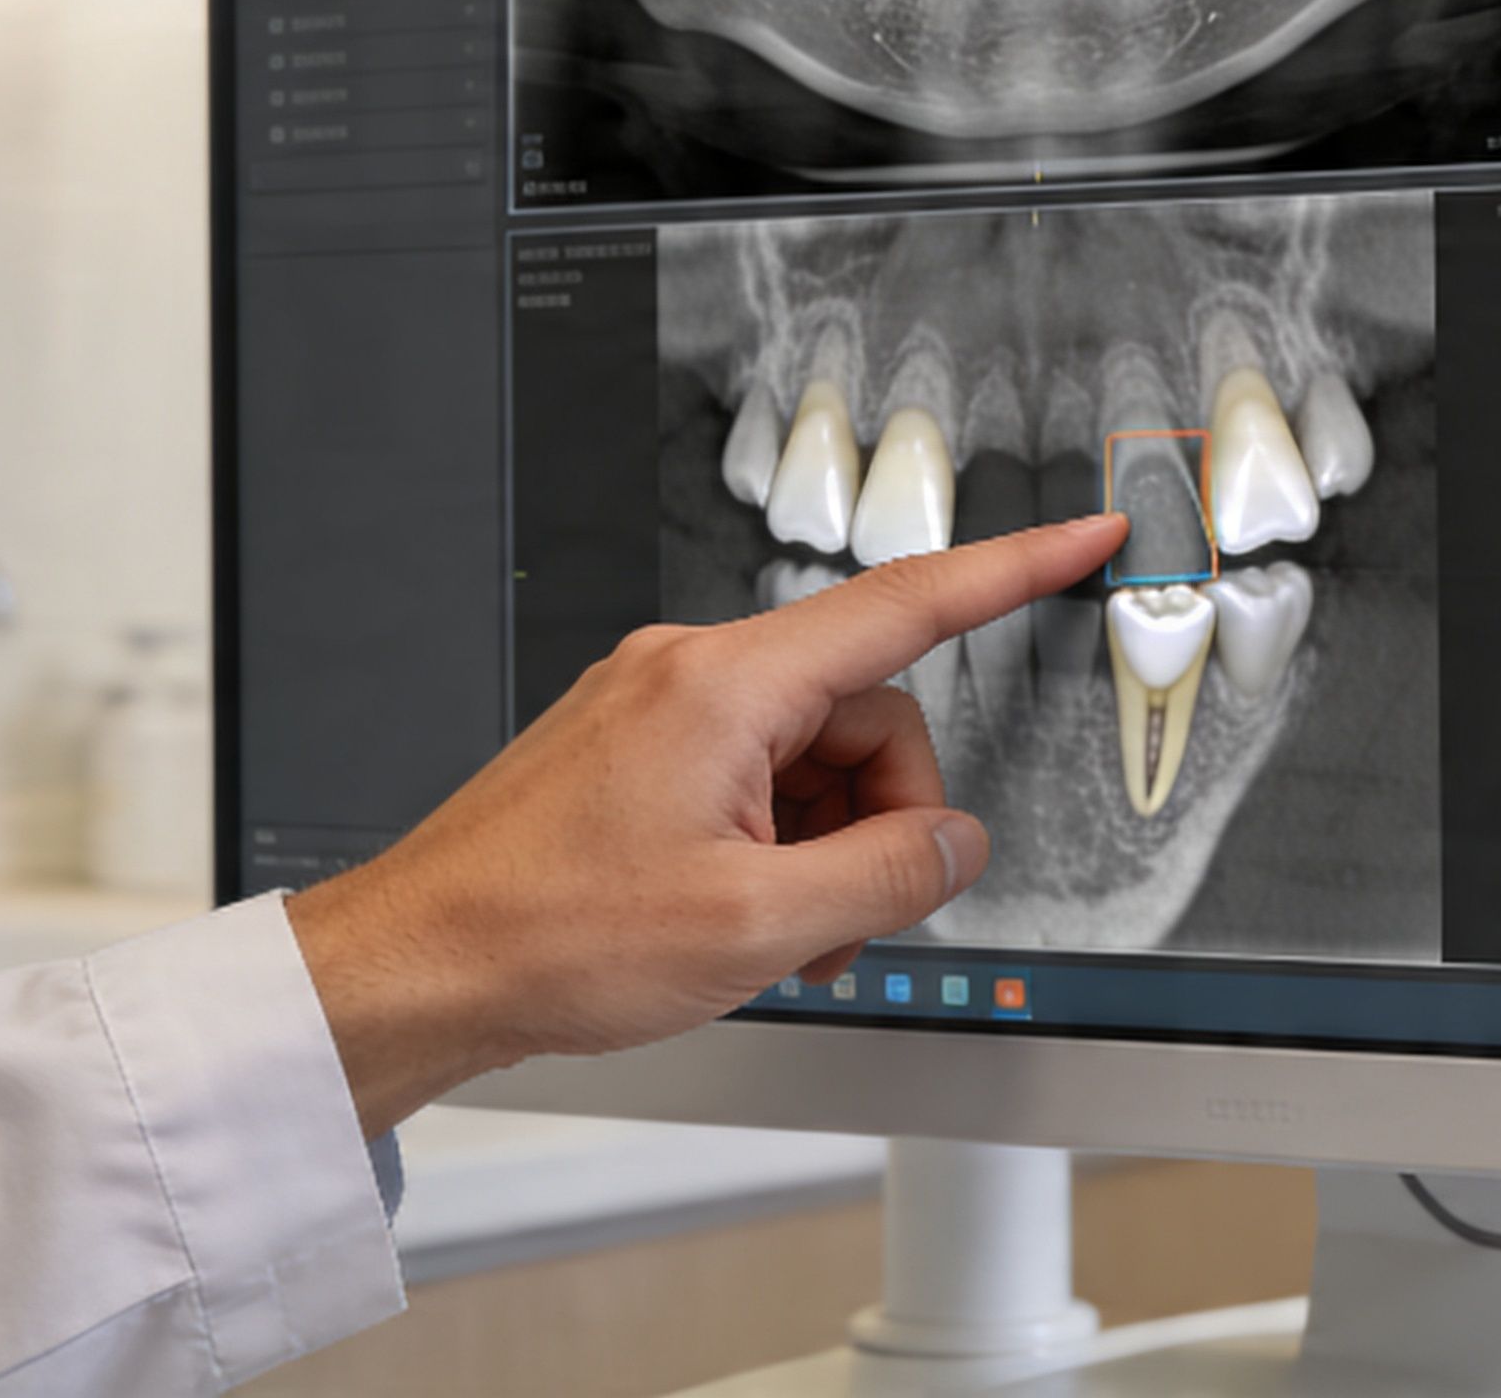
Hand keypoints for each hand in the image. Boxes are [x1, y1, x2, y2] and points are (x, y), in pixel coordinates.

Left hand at [288, 514, 1124, 1135]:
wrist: (416, 967)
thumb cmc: (542, 938)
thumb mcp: (754, 930)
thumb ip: (886, 877)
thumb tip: (952, 844)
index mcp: (724, 686)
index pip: (907, 604)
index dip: (1015, 567)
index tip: (1084, 534)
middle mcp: (689, 674)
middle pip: (866, 713)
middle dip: (884, 817)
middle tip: (845, 919)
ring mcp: (657, 710)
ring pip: (812, 755)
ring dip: (826, 847)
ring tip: (776, 937)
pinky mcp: (636, 752)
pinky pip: (755, 776)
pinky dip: (777, 847)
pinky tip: (743, 918)